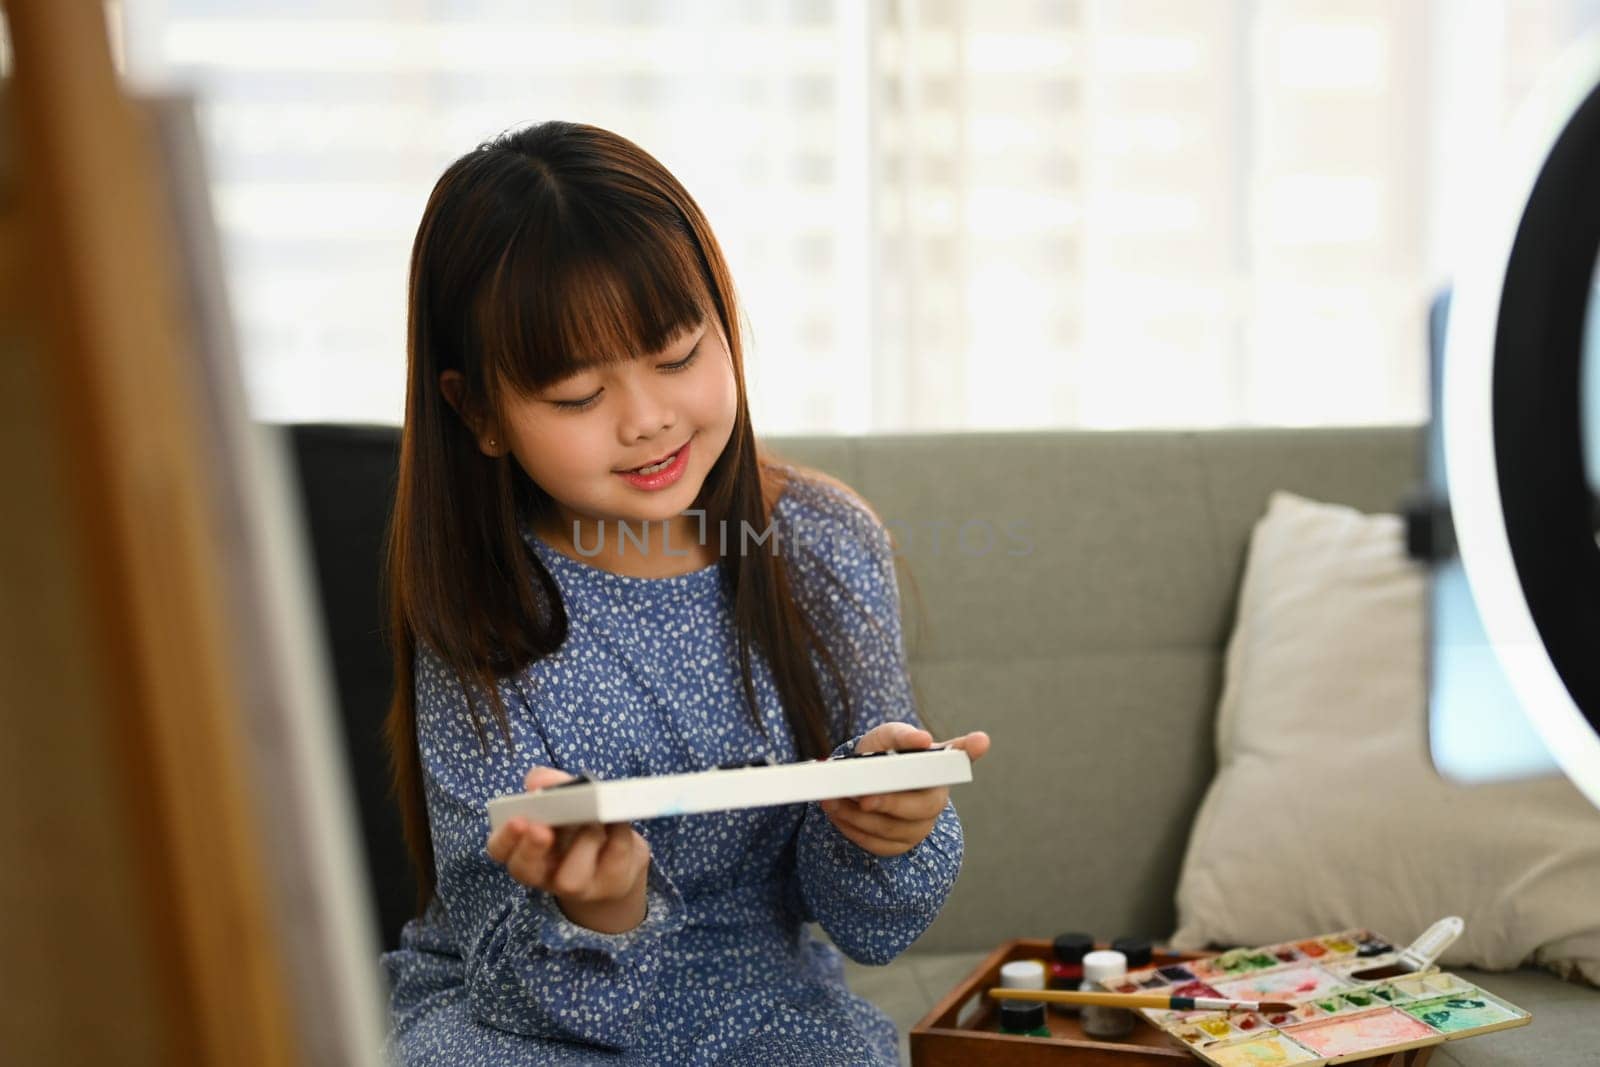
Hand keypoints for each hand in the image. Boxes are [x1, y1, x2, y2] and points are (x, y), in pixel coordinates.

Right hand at [485, 766, 651, 933]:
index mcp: (525, 847)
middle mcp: (544, 873)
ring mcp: (577, 887)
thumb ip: (550, 784)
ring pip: (571, 876)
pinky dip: (618, 832)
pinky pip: (613, 857)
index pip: (500, 849)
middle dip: (531, 848)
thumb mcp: (565, 799)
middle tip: (543, 830)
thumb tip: (539, 779)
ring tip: (595, 820)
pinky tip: (618, 821)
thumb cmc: (582, 822)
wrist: (621, 853)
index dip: (505, 837)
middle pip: (524, 871)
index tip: (518, 820)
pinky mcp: (611, 885)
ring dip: (584, 839)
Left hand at [817, 722, 990, 857]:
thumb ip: (902, 736)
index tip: (979, 740)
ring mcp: (919, 827)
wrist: (862, 779)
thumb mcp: (887, 737)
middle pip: (921, 809)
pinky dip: (852, 829)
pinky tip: (836, 813)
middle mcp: (935, 800)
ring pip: (892, 829)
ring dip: (859, 817)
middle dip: (889, 803)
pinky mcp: (897, 845)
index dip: (969, 750)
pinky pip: (876, 844)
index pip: (959, 759)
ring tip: (833, 800)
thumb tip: (923, 739)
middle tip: (863, 797)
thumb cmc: (882, 754)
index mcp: (937, 769)